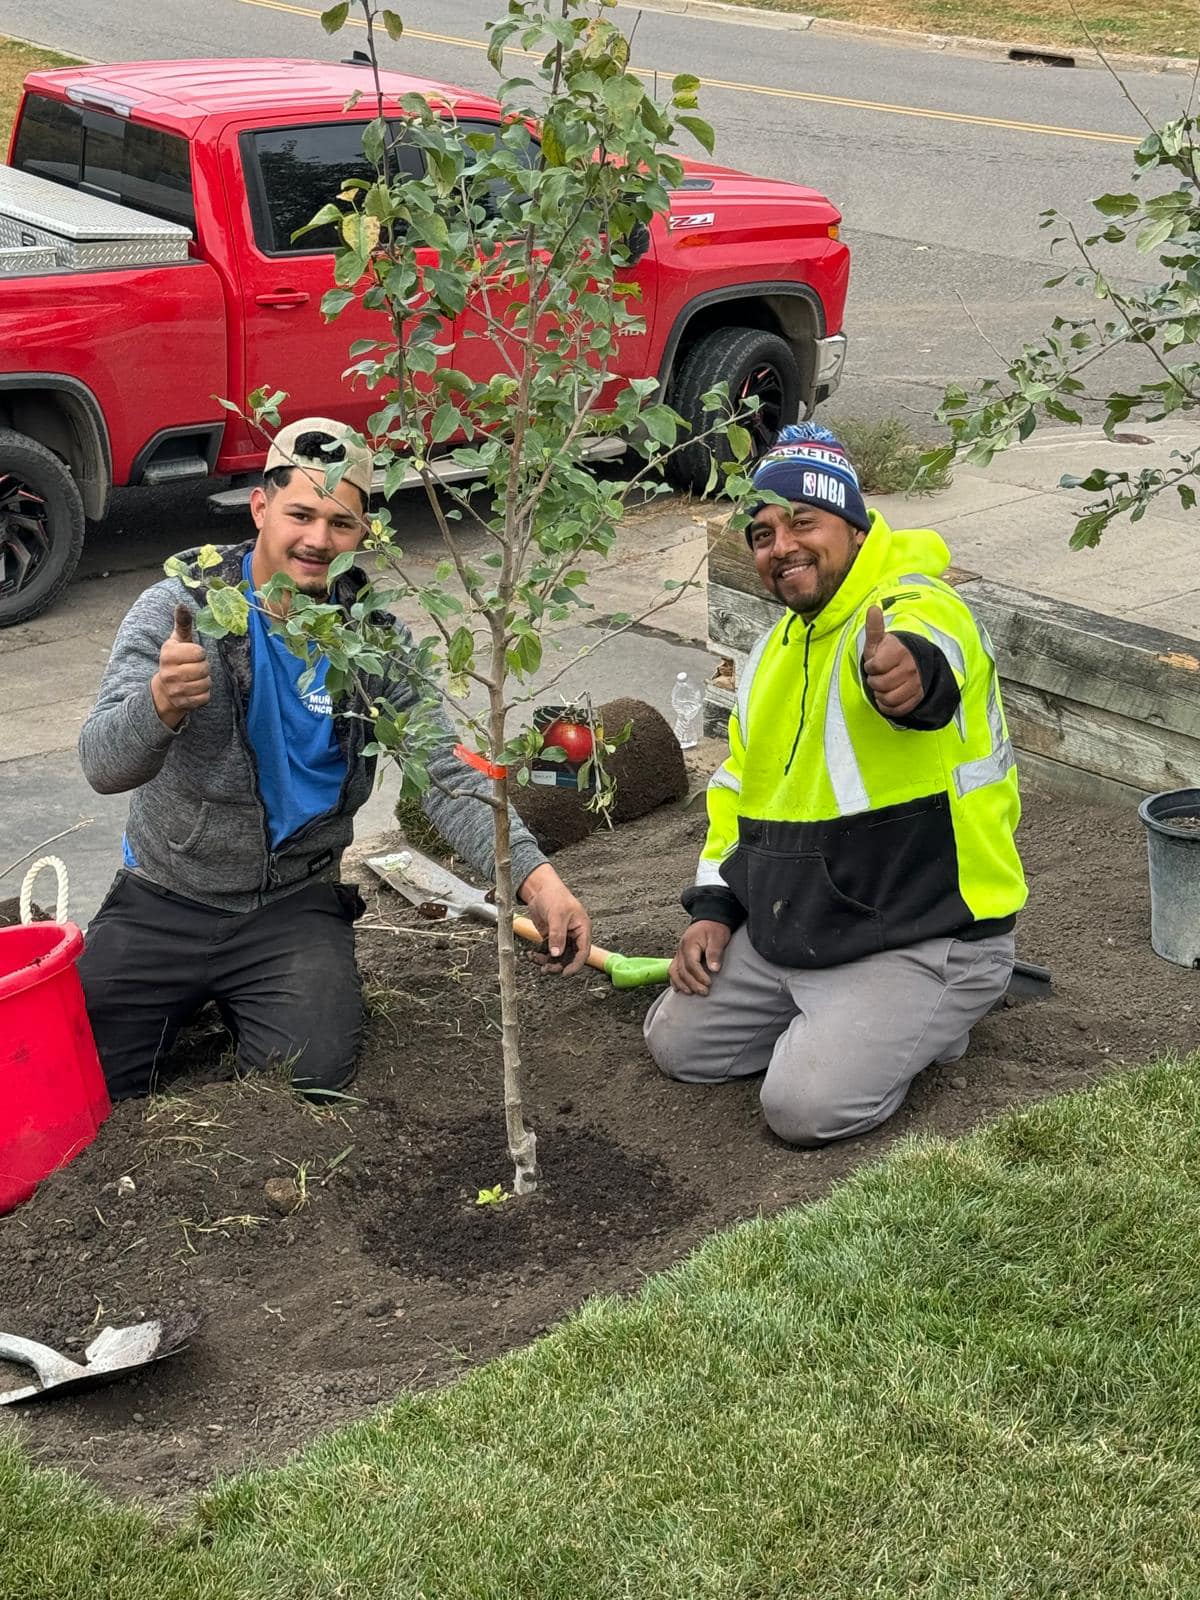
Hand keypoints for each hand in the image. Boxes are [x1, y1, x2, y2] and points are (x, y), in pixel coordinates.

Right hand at [151, 603, 210, 728]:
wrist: (164, 690)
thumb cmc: (176, 660)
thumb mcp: (178, 641)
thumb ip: (182, 624)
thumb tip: (181, 605)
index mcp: (168, 654)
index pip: (199, 652)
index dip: (199, 653)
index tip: (192, 655)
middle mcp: (168, 673)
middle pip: (204, 668)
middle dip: (204, 668)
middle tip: (195, 668)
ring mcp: (175, 690)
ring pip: (206, 683)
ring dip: (205, 681)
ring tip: (195, 678)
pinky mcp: (183, 703)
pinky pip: (205, 697)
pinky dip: (204, 694)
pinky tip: (194, 690)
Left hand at [518, 863, 590, 976]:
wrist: (539, 889)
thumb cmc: (554, 896)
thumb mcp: (557, 915)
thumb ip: (557, 935)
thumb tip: (557, 953)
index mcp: (582, 929)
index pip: (583, 951)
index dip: (576, 964)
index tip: (565, 973)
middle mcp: (574, 935)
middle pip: (570, 957)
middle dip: (559, 964)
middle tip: (547, 969)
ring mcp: (562, 937)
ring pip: (558, 956)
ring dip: (548, 961)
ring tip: (537, 961)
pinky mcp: (551, 937)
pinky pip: (548, 951)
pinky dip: (541, 955)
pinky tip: (532, 955)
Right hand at [670, 919, 731, 995]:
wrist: (709, 920)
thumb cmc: (714, 929)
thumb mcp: (718, 938)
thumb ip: (714, 953)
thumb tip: (714, 969)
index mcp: (690, 944)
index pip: (691, 964)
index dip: (699, 975)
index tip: (709, 983)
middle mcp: (681, 949)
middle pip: (682, 970)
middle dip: (693, 983)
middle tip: (705, 992)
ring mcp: (678, 953)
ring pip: (674, 972)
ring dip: (682, 984)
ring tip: (691, 993)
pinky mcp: (679, 957)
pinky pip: (673, 970)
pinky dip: (675, 980)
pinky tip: (679, 989)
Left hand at [862, 605, 922, 718]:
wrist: (911, 663)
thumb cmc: (888, 653)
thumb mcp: (879, 641)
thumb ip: (874, 627)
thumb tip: (873, 608)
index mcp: (900, 652)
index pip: (875, 667)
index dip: (870, 667)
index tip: (873, 665)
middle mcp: (911, 668)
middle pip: (880, 684)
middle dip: (873, 682)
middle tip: (877, 676)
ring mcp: (916, 684)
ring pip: (888, 699)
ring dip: (880, 695)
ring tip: (882, 687)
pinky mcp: (917, 697)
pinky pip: (897, 709)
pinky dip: (887, 707)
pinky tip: (887, 698)